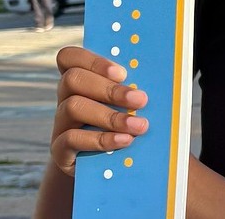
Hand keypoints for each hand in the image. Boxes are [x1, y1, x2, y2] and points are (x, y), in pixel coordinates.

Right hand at [49, 46, 149, 176]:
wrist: (111, 166)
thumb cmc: (127, 126)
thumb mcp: (130, 105)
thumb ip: (134, 90)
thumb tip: (164, 78)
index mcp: (82, 81)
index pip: (69, 58)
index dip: (92, 60)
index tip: (123, 73)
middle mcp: (66, 98)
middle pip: (72, 79)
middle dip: (109, 89)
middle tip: (141, 100)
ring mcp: (61, 124)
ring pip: (72, 107)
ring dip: (109, 116)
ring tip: (139, 126)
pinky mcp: (60, 150)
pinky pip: (71, 139)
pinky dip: (101, 139)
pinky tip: (124, 141)